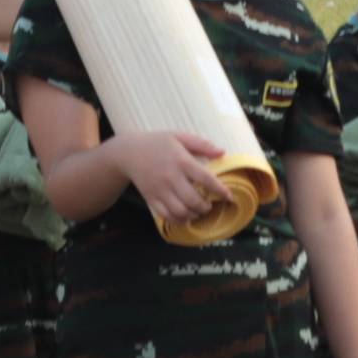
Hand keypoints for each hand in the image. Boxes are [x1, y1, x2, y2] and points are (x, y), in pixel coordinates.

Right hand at [120, 129, 239, 234]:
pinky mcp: (151, 198)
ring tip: (198, 211)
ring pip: (181, 211)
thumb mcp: (179, 136)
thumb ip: (202, 144)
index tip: (229, 196)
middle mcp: (171, 177)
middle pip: (193, 200)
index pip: (205, 179)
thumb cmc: (157, 142)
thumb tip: (223, 152)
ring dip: (194, 215)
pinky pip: (166, 215)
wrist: (128, 152)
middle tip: (209, 205)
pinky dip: (178, 220)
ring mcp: (160, 190)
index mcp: (181, 160)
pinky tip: (185, 217)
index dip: (220, 190)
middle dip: (206, 207)